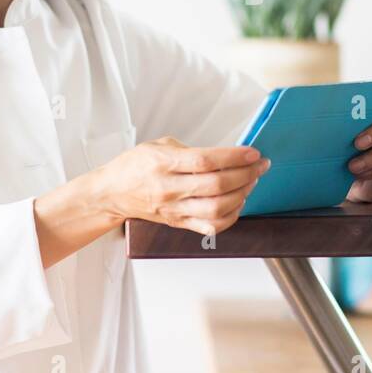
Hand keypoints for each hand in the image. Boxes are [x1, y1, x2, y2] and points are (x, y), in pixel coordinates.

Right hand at [95, 137, 269, 236]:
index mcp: (163, 163)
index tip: (252, 152)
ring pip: (217, 209)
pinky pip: (211, 226)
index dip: (234, 156)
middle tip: (259, 166)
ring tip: (250, 182)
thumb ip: (190, 150)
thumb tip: (226, 155)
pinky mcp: (178, 224)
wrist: (112, 193)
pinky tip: (238, 203)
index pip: (205, 161)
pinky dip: (231, 216)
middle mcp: (169, 188)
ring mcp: (174, 209)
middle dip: (246, 174)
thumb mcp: (159, 145)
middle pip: (216, 185)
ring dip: (242, 195)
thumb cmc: (135, 166)